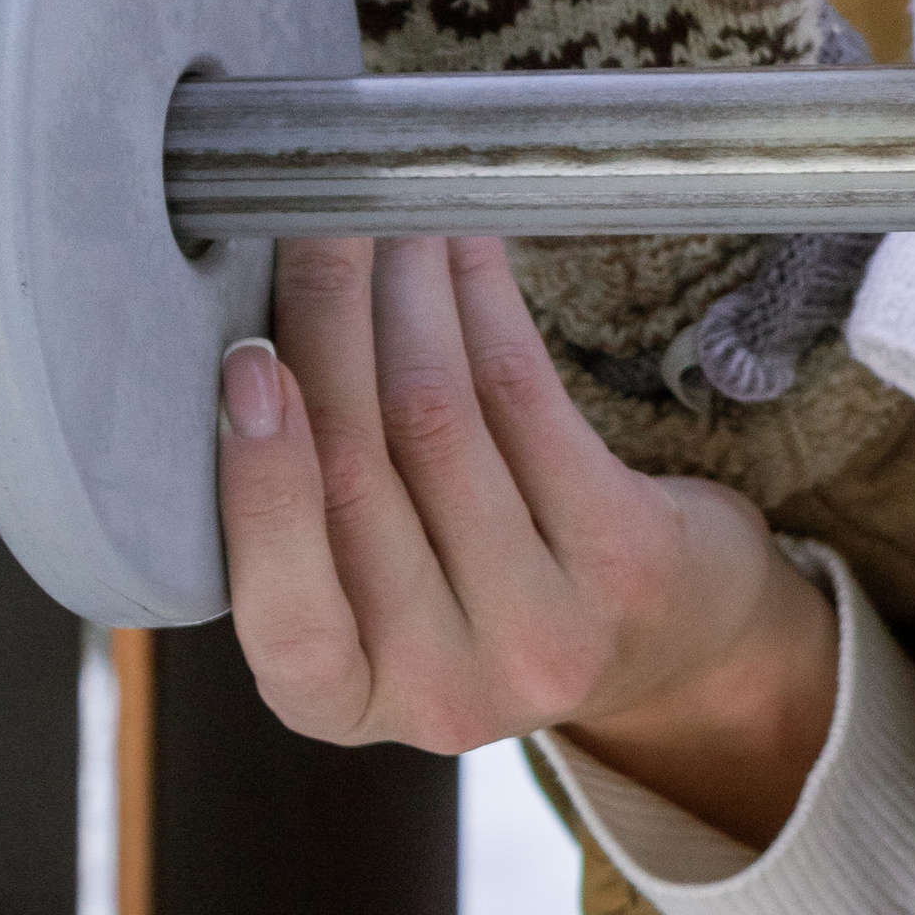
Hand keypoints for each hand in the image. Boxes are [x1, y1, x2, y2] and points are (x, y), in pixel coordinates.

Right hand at [221, 232, 837, 849]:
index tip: (246, 360)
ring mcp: (544, 630)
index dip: (263, 484)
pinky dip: (486, 306)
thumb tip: (252, 325)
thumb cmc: (488, 594)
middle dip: (328, 325)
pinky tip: (467, 246)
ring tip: (389, 211)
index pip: (285, 614)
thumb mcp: (383, 597)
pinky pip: (529, 401)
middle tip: (310, 221)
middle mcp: (444, 690)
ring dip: (407, 295)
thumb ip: (317, 511)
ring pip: (443, 423)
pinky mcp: (623, 557)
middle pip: (361, 479)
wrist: (668, 639)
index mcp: (345, 702)